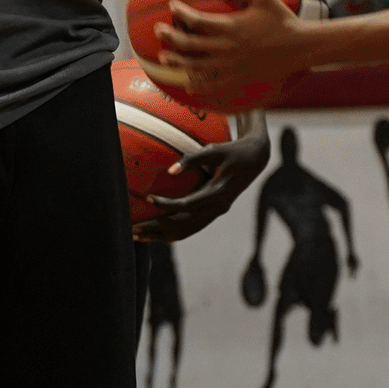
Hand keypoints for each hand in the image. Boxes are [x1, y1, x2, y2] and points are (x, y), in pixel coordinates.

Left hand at [133, 131, 268, 242]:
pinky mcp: (214, 213)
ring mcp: (216, 213)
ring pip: (186, 231)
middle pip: (183, 225)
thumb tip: (170, 170)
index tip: (148, 199)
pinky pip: (191, 228)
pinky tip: (156, 235)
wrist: (255, 160)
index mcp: (217, 193)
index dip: (168, 205)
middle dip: (157, 229)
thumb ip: (192, 159)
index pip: (188, 204)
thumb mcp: (214, 150)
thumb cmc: (232, 151)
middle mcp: (217, 208)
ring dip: (161, 236)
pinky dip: (173, 233)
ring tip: (138, 237)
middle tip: (133, 229)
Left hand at [152, 0, 316, 98]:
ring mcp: (231, 66)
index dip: (180, 13)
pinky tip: (189, 84)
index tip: (172, 6)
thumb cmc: (282, 19)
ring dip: (177, 61)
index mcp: (231, 27)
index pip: (196, 20)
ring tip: (163, 56)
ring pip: (195, 66)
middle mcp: (227, 49)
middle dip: (170, 37)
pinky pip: (213, 85)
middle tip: (159, 30)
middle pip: (189, 45)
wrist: (300, 48)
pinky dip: (198, 85)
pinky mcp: (238, 78)